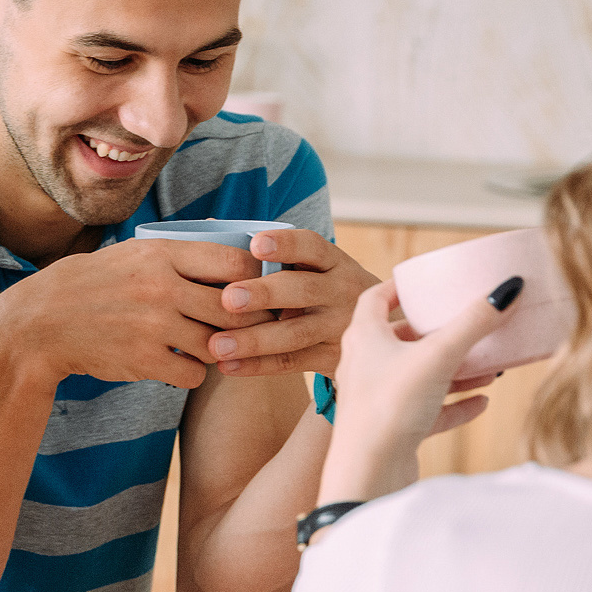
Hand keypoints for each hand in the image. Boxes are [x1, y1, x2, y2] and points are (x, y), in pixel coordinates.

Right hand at [0, 238, 274, 389]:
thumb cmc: (91, 284)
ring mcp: (153, 325)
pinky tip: (178, 364)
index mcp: (161, 254)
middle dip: (247, 322)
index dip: (254, 280)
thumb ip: (178, 256)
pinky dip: (192, 373)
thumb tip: (235, 260)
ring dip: (218, 350)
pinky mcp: (144, 360)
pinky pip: (194, 373)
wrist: (39, 323)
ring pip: (219, 344)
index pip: (236, 264)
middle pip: (235, 308)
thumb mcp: (132, 253)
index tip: (253, 291)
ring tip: (206, 346)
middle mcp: (162, 287)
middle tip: (247, 328)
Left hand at [204, 230, 379, 377]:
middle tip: (228, 298)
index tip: (255, 244)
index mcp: (333, 261)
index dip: (285, 244)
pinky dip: (257, 365)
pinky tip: (227, 366)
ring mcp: (338, 326)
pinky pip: (292, 363)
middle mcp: (341, 291)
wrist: (379, 329)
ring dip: (253, 340)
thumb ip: (274, 254)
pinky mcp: (332, 358)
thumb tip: (211, 226)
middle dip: (264, 294)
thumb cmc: (323, 288)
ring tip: (216, 345)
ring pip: (295, 333)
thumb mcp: (315, 267)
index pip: (312, 246)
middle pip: (302, 290)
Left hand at [316, 277, 518, 503]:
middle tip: (467, 325)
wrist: (370, 472)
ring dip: (454, 370)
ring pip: (420, 376)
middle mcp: (365, 365)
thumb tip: (508, 289)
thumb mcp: (438, 356)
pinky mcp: (393, 429)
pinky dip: (453, 405)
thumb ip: (473, 323)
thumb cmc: (390, 405)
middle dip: (437, 334)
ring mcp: (378, 399)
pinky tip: (482, 403)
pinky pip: (427, 411)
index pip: (374, 300)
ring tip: (489, 366)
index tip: (421, 283)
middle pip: (401, 340)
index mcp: (363, 338)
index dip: (396, 288)